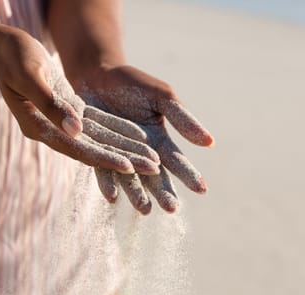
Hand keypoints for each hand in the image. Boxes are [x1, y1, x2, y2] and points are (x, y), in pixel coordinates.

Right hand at [0, 27, 159, 174]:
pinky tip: (134, 138)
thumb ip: (51, 105)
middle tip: (152, 169)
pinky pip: (94, 125)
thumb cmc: (15, 56)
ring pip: (96, 140)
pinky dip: (114, 132)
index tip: (129, 167)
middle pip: (90, 150)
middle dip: (121, 159)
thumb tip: (76, 132)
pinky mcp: (65, 111)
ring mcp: (57, 122)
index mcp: (38, 126)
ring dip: (122, 149)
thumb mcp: (30, 76)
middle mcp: (49, 130)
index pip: (77, 148)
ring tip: (150, 159)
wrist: (3, 47)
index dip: (103, 158)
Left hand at [76, 65, 214, 213]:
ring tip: (144, 210)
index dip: (189, 175)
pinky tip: (112, 197)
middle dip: (163, 193)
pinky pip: (102, 168)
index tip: (202, 189)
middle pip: (154, 177)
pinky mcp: (95, 152)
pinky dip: (107, 182)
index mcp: (159, 142)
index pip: (177, 162)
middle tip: (171, 208)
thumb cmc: (133, 83)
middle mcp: (139, 154)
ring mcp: (118, 154)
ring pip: (129, 178)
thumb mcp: (162, 97)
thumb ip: (182, 120)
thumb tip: (210, 142)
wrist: (97, 74)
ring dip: (137, 194)